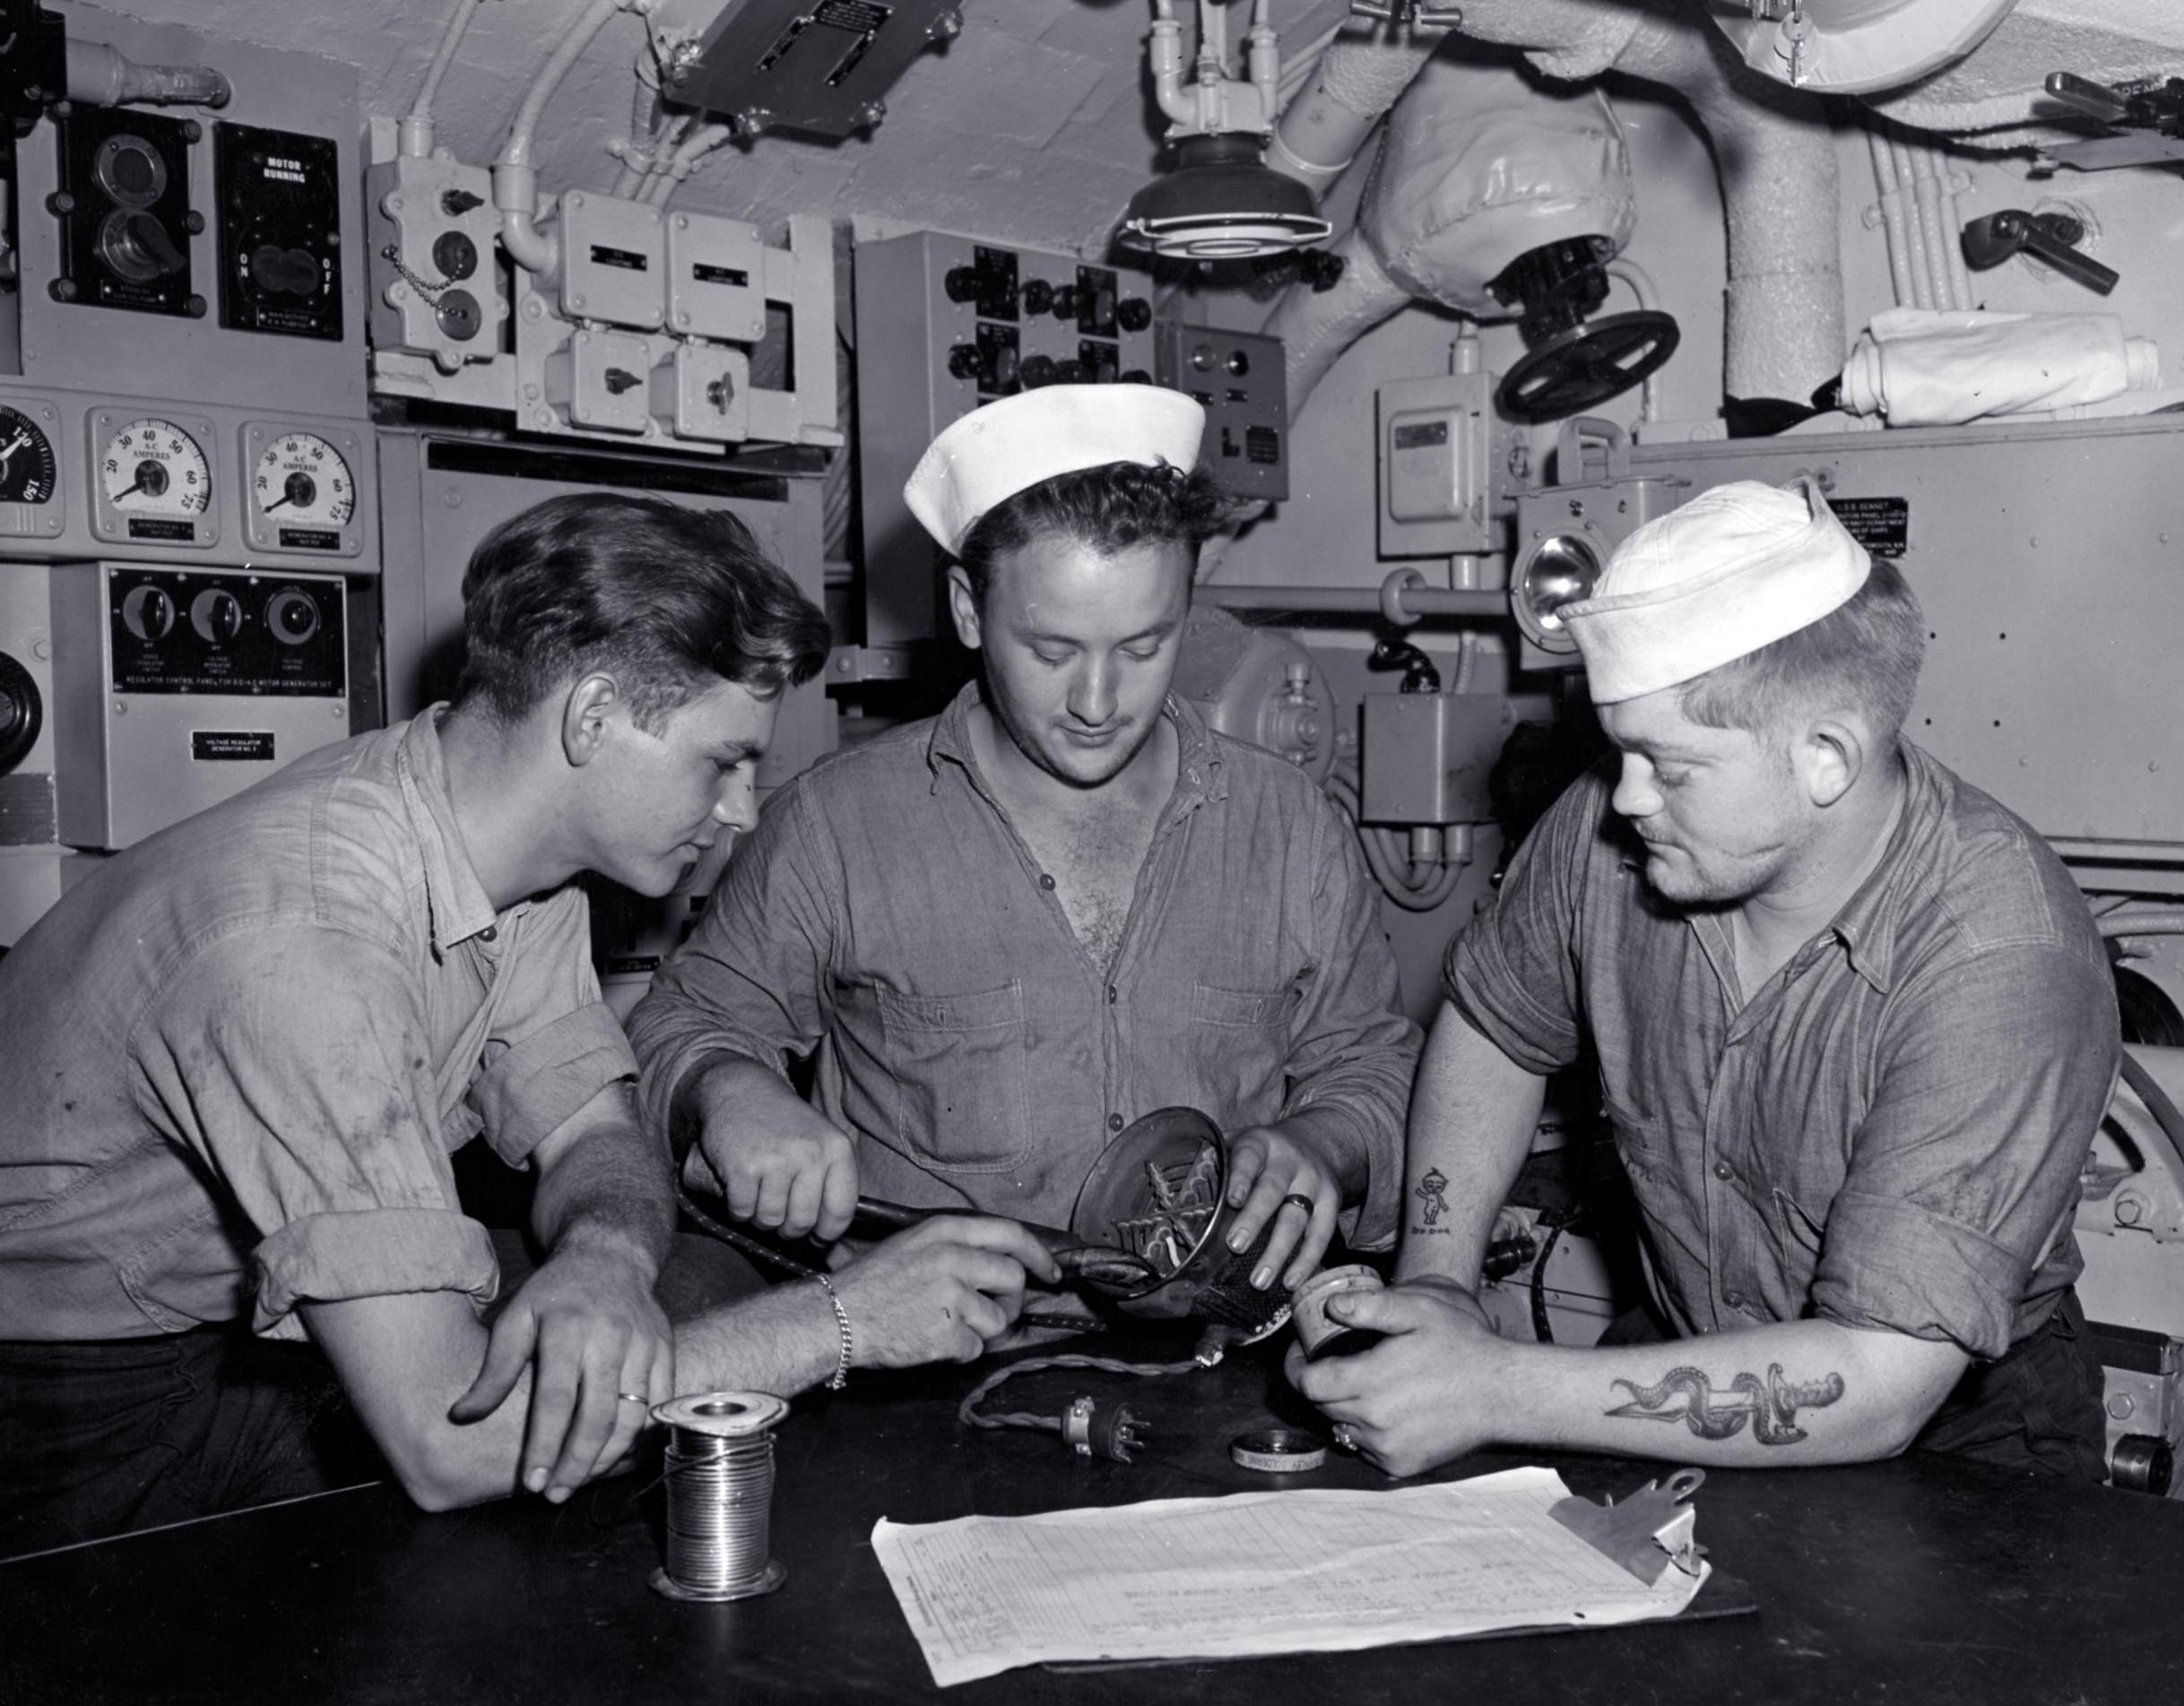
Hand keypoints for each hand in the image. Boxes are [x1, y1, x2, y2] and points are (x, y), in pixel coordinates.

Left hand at [448, 1239, 673, 1502]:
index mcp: (568, 1329)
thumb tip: (462, 1417)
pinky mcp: (665, 1350)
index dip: (545, 1447)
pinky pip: (658, 1404)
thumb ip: (494, 1370)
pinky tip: (615, 1455)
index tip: (531, 1484)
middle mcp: (610, 1337)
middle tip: (556, 1495)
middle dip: (577, 1464)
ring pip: (633, 1416)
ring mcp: (644, 1344)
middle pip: (599, 1415)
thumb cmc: (555, 1293)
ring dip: (607, 1458)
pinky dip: (639, 1436)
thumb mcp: (516, 1319)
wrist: (611, 1256)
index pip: (557, 1400)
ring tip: (581, 1480)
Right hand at [689, 1062, 858, 1242]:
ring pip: (770, 1220)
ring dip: (761, 1217)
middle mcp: (810, 1153)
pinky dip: (738, 1208)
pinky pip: (742, 1212)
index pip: (842, 1210)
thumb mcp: (820, 1142)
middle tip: (780, 1213)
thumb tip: (829, 1239)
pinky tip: (741, 1186)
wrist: (741, 1090)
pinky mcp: (742, 1167)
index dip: (827, 1232)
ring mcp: (775, 1160)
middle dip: (789, 1228)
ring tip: (760, 1194)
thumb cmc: (785, 1126)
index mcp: (837, 1148)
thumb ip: (830, 1183)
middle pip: (803, 1221)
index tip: (817, 1236)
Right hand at [831, 1216, 1062, 1369]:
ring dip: (980, 1330)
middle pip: (1013, 1280)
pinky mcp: (946, 1333)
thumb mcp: (912, 1244)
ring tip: (946, 1326)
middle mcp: (953, 1258)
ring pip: (998, 1320)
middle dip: (1009, 1302)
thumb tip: (1005, 1263)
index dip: (1038, 1255)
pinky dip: (959, 1352)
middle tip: (989, 1311)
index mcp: (945, 1231)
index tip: (1050, 1272)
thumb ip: (957, 1247)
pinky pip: (974, 1349)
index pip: (1011, 1234)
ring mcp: (950, 1296)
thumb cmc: (871, 1282)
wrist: (835, 1317)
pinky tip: (931, 1341)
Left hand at [1221, 1123, 1342, 1291]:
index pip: (1249, 1158)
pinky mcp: (1332, 1201)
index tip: (1232, 1200)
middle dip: (1254, 1219)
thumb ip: (1215, 1163)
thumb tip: (1180, 1197)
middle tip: (1236, 1246)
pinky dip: (1307, 1260)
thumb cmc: (1261, 1153)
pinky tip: (1291, 1282)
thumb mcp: (1238, 1144)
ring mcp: (1314, 1181)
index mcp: (1260, 1143)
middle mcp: (1290, 1160)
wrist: (1313, 1141)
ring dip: (1278, 1251)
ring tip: (1260, 1280)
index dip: (1241, 1179)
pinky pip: (1321, 1234)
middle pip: (1272, 1191)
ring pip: (1298, 1218)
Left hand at [1284, 1279, 1502, 1476]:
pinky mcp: (1401, 1465)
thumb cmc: (1463, 1347)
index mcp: (1370, 1382)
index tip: (1302, 1352)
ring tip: (1365, 1384)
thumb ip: (1372, 1306)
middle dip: (1322, 1383)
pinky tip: (1387, 1408)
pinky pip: (1366, 1447)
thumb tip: (1333, 1307)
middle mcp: (1373, 1422)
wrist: (1503, 1394)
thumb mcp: (1420, 1310)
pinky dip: (1367, 1429)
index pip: (1308, 1383)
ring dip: (1344, 1407)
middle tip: (1337, 1362)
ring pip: (1342, 1427)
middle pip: (1323, 1404)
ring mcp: (1386, 1448)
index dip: (1298, 1367)